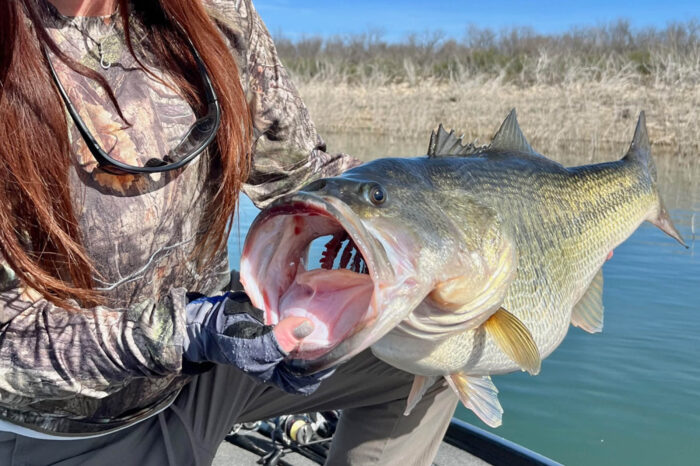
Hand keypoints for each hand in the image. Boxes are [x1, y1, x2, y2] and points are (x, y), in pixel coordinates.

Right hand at [183, 291, 331, 394]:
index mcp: (278, 372)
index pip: (308, 379)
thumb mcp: (252, 344)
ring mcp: (281, 338)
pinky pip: (297, 317)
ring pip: (307, 334)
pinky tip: (316, 299)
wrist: (207, 319)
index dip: (324, 368)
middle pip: (312, 355)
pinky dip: (306, 308)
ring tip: (334, 312)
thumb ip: (279, 340)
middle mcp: (283, 357)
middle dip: (327, 343)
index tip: (338, 350)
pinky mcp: (279, 320)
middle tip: (341, 327)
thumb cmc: (227, 339)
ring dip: (319, 324)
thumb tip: (307, 327)